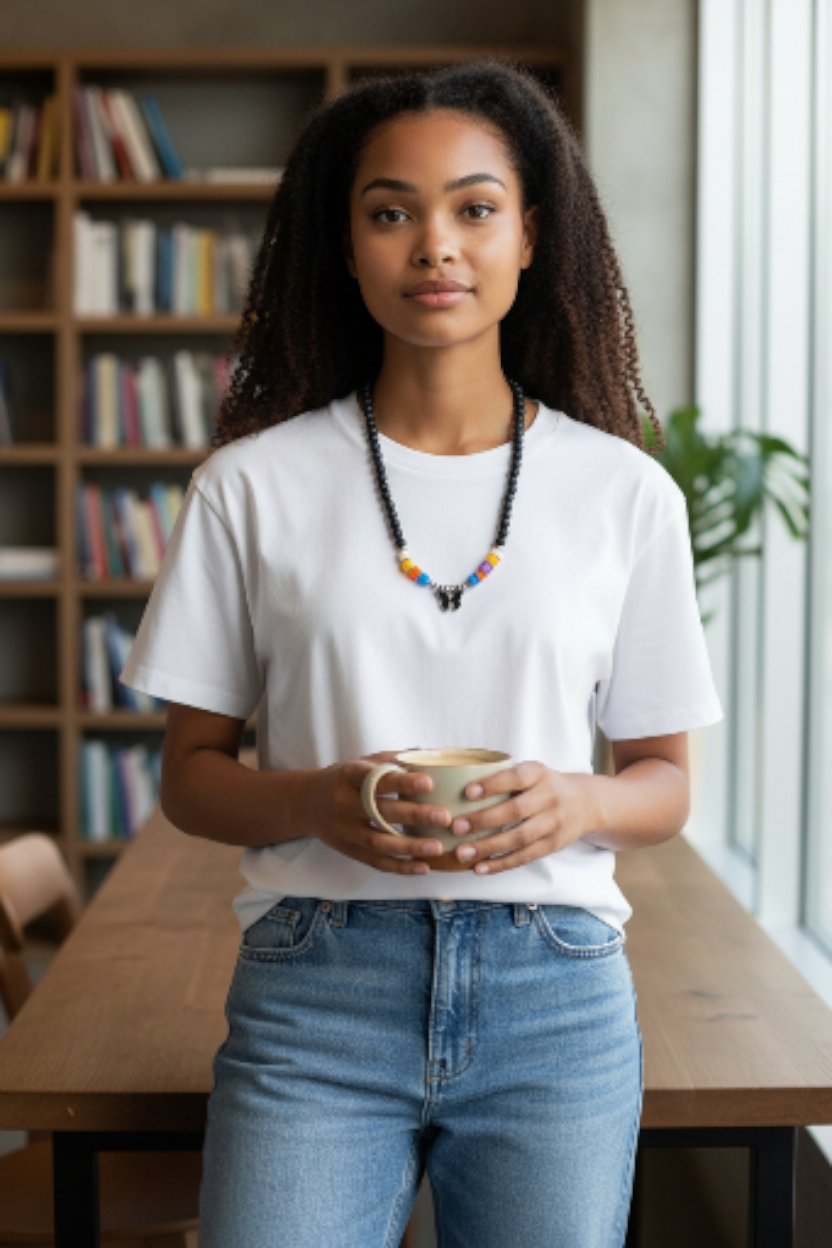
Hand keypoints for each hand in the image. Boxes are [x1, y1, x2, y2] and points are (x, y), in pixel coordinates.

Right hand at [300, 752, 451, 874]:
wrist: (304, 803)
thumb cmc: (343, 779)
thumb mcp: (361, 763)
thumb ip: (393, 760)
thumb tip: (431, 754)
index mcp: (349, 776)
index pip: (376, 779)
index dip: (402, 782)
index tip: (429, 782)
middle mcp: (343, 803)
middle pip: (380, 811)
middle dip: (414, 815)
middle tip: (444, 817)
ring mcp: (344, 830)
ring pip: (378, 841)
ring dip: (410, 846)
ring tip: (438, 847)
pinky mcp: (347, 850)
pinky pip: (375, 861)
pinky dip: (399, 867)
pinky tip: (423, 868)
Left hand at [448, 761, 597, 874]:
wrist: (586, 803)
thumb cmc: (545, 785)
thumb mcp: (532, 772)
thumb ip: (504, 777)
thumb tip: (456, 788)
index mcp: (539, 773)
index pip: (516, 777)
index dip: (492, 785)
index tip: (467, 792)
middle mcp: (550, 797)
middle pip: (515, 811)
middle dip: (484, 820)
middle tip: (457, 827)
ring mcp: (554, 823)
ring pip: (519, 838)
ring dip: (488, 847)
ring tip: (462, 853)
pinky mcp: (553, 844)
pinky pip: (525, 857)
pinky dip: (501, 864)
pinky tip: (480, 867)